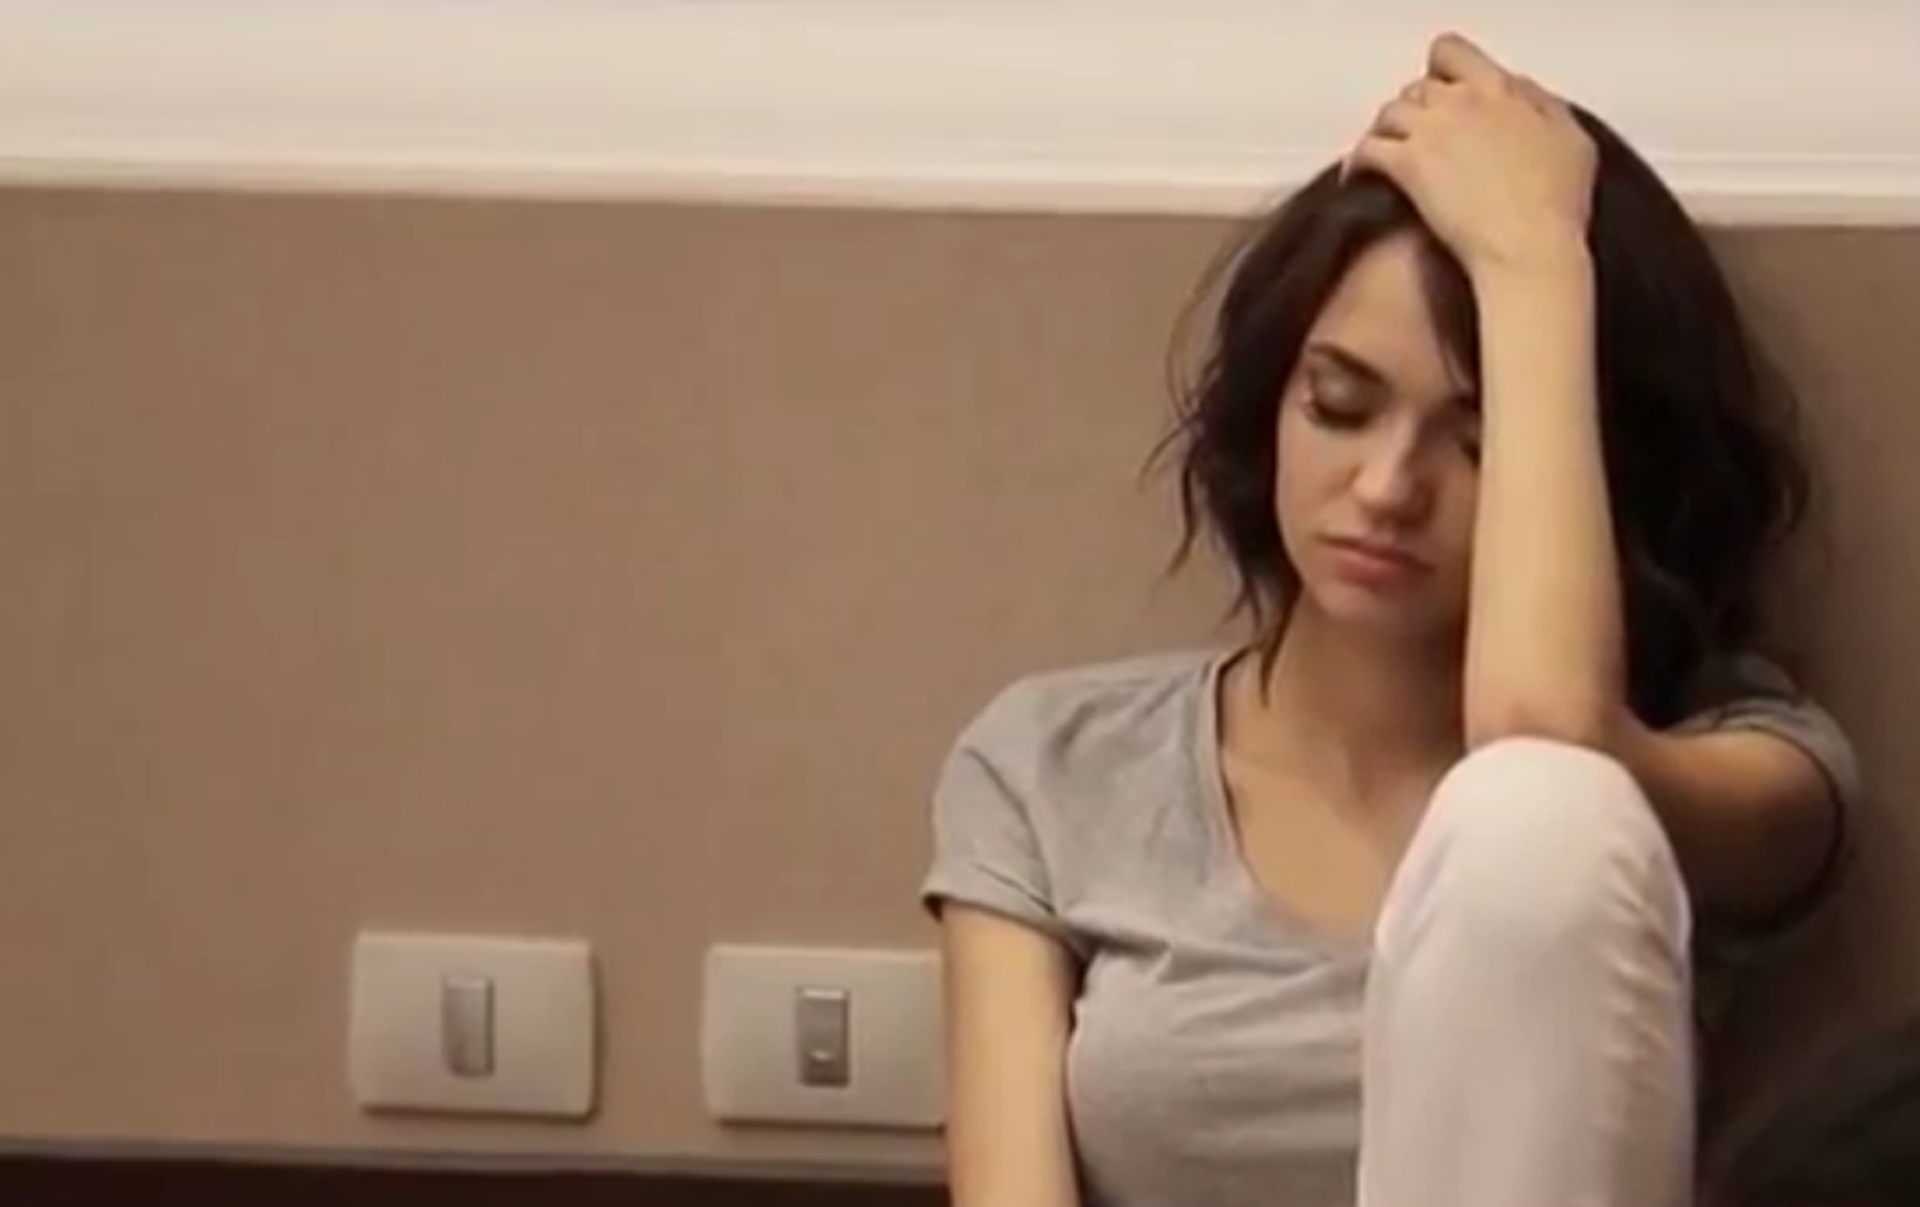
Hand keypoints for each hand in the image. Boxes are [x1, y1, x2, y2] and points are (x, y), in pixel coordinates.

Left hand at [1346, 34, 1596, 276]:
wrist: (1528, 249)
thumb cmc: (1557, 206)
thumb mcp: (1571, 140)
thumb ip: (1541, 106)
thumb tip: (1517, 91)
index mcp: (1501, 91)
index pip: (1453, 55)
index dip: (1440, 72)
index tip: (1440, 93)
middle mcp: (1462, 102)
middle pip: (1417, 89)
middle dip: (1414, 110)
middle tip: (1415, 134)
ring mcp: (1431, 132)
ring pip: (1388, 114)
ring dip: (1384, 132)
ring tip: (1386, 154)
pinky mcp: (1407, 166)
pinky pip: (1367, 150)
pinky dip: (1358, 162)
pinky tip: (1358, 177)